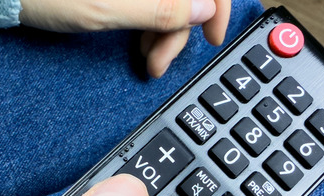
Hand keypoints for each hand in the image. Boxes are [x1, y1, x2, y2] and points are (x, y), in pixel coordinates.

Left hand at [16, 0, 230, 77]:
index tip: (211, 37)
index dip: (217, 7)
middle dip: (179, 29)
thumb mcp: (106, 10)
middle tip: (158, 62)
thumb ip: (161, 10)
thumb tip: (205, 9)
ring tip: (145, 58)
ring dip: (164, 30)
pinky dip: (150, 22)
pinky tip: (138, 41)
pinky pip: (150, 0)